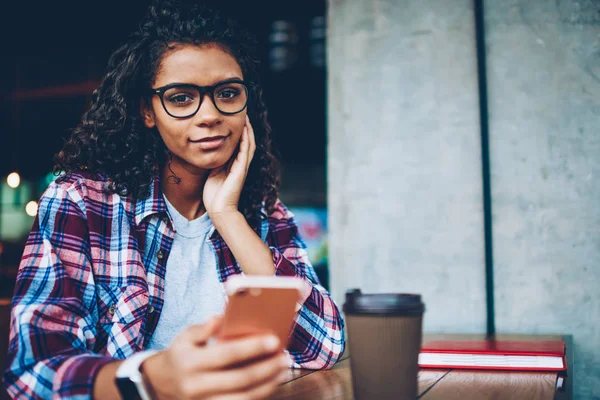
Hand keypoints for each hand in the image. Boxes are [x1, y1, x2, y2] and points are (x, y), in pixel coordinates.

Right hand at [143, 317, 289, 399]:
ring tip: (283, 371)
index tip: (274, 340)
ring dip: (268, 385)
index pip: (227, 354)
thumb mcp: (185, 337)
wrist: (160, 384)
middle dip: (267, 368)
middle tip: (285, 357)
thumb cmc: (181, 354)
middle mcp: (196, 386)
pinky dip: (258, 396)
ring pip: (244, 398)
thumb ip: (203, 328)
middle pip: (240, 379)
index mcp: (190, 362)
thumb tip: (221, 318)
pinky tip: (270, 384)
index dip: (252, 347)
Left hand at [203, 115, 255, 218]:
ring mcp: (242, 167)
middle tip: (243, 113)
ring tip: (246, 117)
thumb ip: (215, 163)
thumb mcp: (213, 174)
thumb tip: (209, 152)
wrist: (219, 210)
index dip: (239, 131)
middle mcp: (240, 165)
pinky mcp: (241, 170)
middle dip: (246, 127)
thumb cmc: (215, 196)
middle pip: (247, 141)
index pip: (239, 144)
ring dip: (248, 130)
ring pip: (248, 144)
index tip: (234, 118)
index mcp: (233, 165)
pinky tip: (245, 130)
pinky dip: (245, 140)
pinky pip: (245, 152)